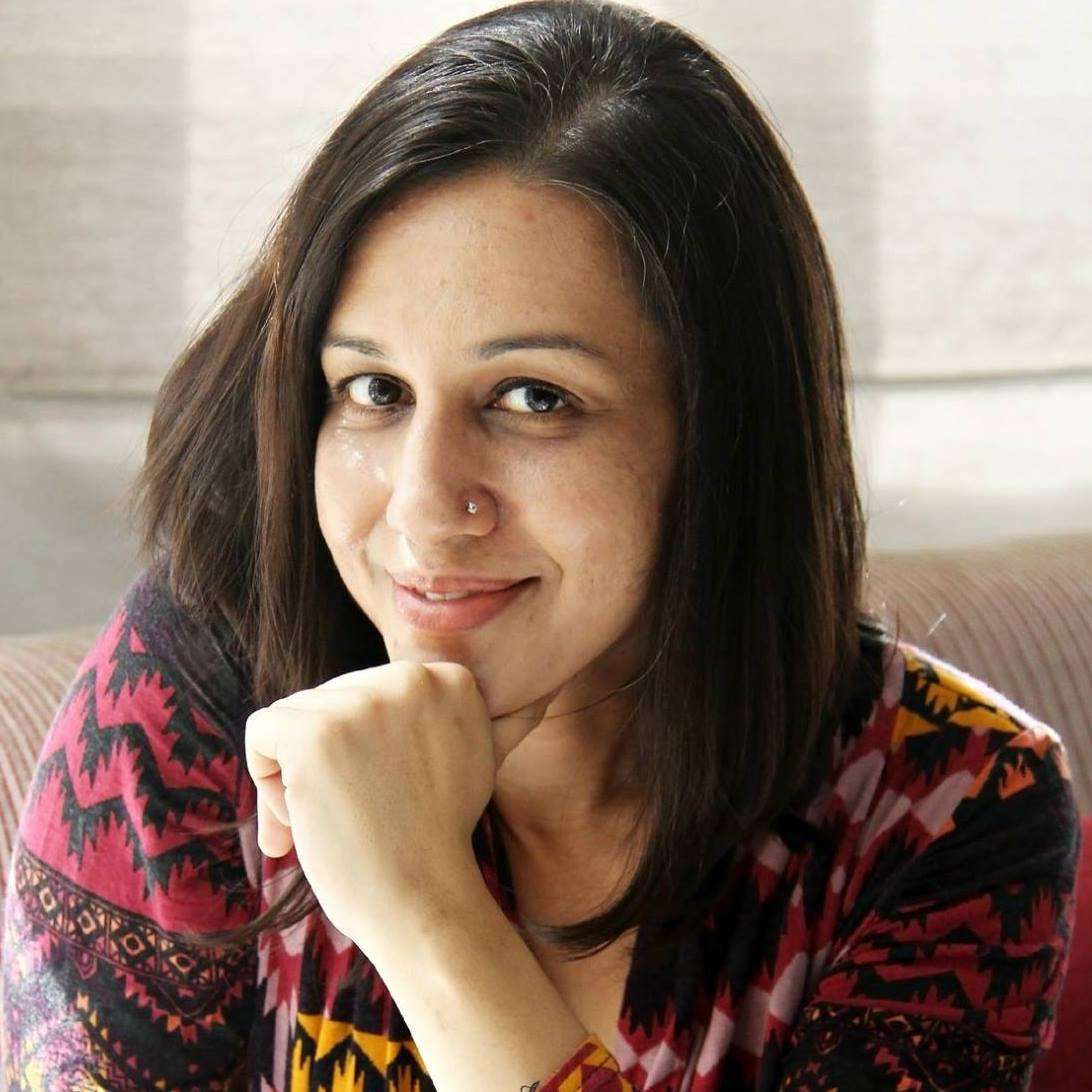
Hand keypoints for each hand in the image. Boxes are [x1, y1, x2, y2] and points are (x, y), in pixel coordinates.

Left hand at [243, 660, 557, 944]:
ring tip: (326, 825)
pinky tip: (296, 821)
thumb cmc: (440, 840)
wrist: (425, 901)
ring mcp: (358, 703)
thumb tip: (543, 694)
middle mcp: (406, 677)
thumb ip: (503, 722)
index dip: (365, 746)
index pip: (370, 691)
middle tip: (349, 820)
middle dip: (327, 763)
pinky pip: (261, 732)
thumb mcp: (481, 764)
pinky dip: (264, 780)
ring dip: (295, 777)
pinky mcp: (313, 732)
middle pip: (329, 701)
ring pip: (294, 719)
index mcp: (448, 678)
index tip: (382, 793)